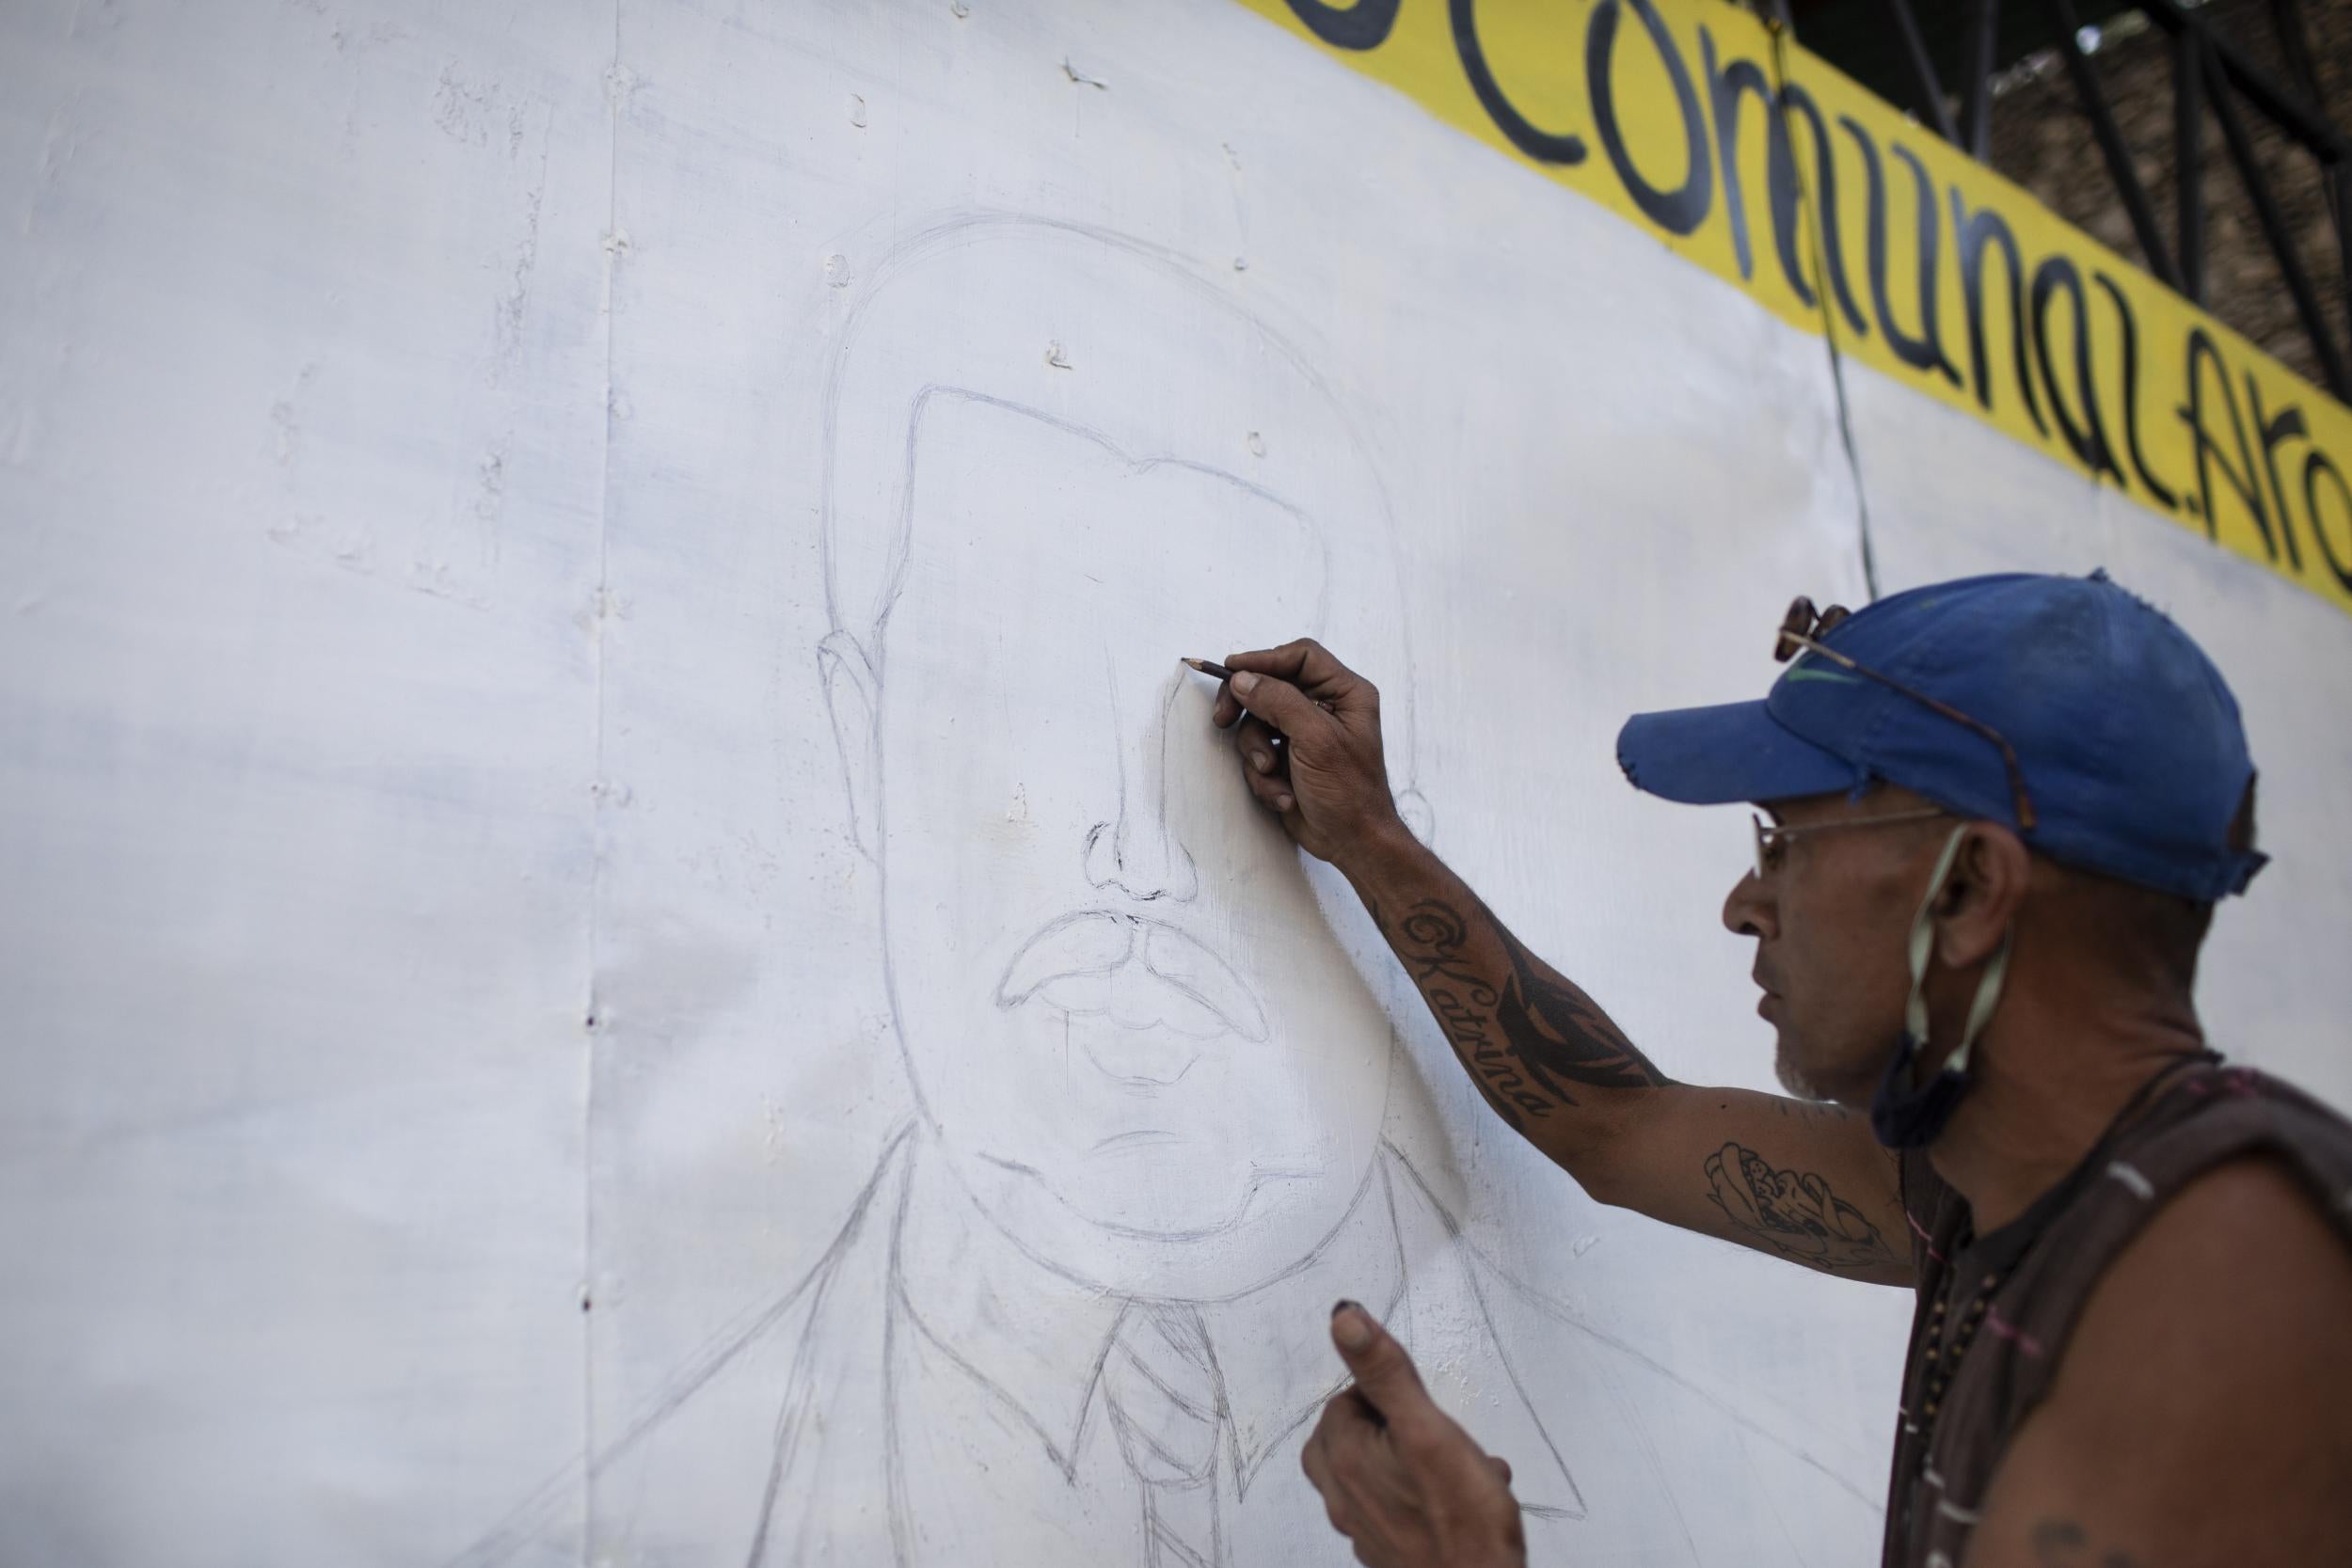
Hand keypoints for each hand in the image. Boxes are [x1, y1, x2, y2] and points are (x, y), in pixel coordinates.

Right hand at [1210, 639, 1403, 865]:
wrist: (1352, 842)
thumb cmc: (1349, 792)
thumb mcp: (1315, 740)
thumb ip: (1279, 702)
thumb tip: (1242, 678)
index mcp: (1345, 693)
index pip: (1300, 656)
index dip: (1264, 660)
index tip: (1232, 670)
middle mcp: (1325, 707)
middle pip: (1270, 685)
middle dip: (1247, 708)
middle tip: (1222, 719)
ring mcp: (1304, 733)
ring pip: (1257, 723)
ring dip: (1256, 752)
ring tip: (1272, 774)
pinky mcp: (1287, 758)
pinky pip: (1257, 752)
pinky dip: (1263, 776)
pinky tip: (1283, 794)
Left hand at [1300, 1303, 1527, 1567]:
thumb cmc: (1461, 1519)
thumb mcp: (1427, 1428)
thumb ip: (1385, 1372)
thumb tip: (1343, 1316)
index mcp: (1344, 1459)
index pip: (1343, 1402)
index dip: (1382, 1396)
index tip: (1419, 1405)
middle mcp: (1343, 1498)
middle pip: (1348, 1438)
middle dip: (1387, 1425)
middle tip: (1428, 1427)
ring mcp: (1364, 1531)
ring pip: (1373, 1475)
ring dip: (1406, 1459)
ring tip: (1456, 1462)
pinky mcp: (1387, 1553)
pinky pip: (1393, 1508)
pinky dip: (1417, 1494)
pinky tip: (1459, 1497)